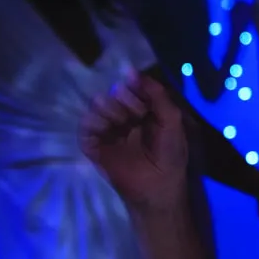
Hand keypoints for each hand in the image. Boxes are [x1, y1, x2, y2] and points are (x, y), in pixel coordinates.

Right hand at [82, 73, 190, 209]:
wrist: (157, 186)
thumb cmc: (169, 154)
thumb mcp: (171, 120)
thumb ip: (158, 96)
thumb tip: (134, 72)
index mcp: (143, 110)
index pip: (132, 87)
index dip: (134, 86)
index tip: (137, 89)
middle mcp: (124, 116)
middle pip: (114, 93)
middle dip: (123, 99)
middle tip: (134, 113)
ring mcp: (107, 130)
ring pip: (98, 106)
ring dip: (109, 109)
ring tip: (122, 122)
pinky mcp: (94, 145)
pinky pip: (86, 127)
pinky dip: (93, 124)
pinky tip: (106, 129)